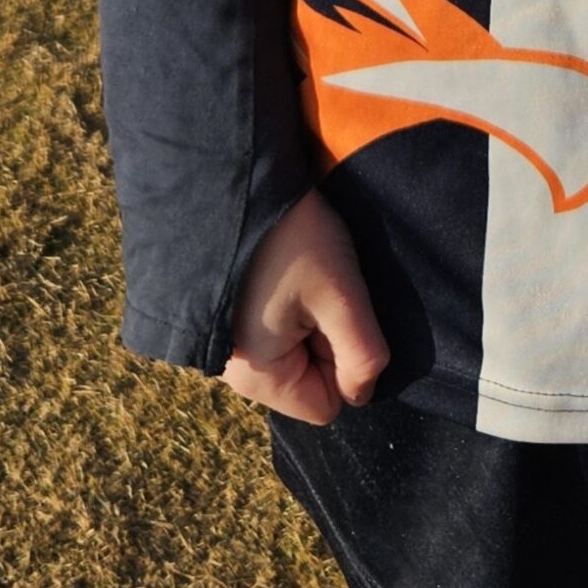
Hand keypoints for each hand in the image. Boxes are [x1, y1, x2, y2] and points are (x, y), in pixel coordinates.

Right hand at [220, 188, 390, 425]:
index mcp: (257, 378)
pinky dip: (287, 304)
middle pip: (307, 379)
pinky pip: (273, 331)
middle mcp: (233, 373)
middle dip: (323, 337)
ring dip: (307, 317)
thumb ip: (362, 355)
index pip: (326, 405)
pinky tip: (283, 269)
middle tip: (317, 285)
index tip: (333, 309)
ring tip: (300, 273)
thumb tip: (361, 393)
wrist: (233, 181)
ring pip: (293, 352)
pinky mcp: (226, 318)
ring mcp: (227, 346)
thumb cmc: (290, 238)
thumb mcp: (341, 295)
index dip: (344, 362)